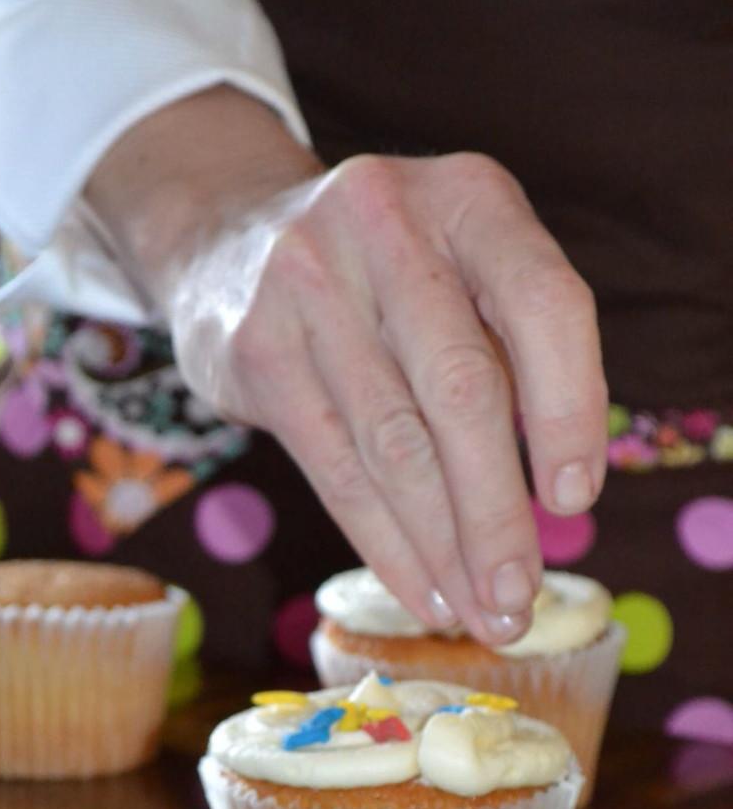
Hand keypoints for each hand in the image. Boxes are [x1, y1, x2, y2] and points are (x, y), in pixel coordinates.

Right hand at [88, 89, 607, 643]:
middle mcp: (385, 224)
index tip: (576, 501)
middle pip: (462, 390)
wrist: (231, 238)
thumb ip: (510, 348)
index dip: (572, 411)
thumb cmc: (380, 270)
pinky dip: (385, 543)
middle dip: (497, 512)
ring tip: (480, 611)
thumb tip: (556, 498)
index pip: (546, 304)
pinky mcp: (255, 348)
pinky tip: (420, 588)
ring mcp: (308, 283)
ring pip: (393, 445)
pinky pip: (333, 467)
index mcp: (467, 196)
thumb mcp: (456, 265)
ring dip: (444, 547)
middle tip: (520, 596)